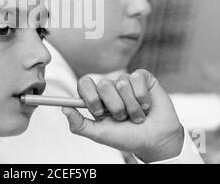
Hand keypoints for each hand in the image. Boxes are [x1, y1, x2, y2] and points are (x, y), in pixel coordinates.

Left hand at [61, 69, 183, 162]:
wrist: (155, 141)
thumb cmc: (127, 137)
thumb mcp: (99, 134)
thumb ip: (79, 124)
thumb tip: (64, 109)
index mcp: (97, 97)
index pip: (84, 83)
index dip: (91, 97)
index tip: (99, 112)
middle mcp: (110, 87)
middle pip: (104, 84)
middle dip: (115, 107)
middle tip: (123, 118)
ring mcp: (126, 81)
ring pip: (123, 84)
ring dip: (132, 107)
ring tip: (137, 116)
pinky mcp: (143, 78)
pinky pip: (138, 79)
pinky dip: (143, 98)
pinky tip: (146, 106)